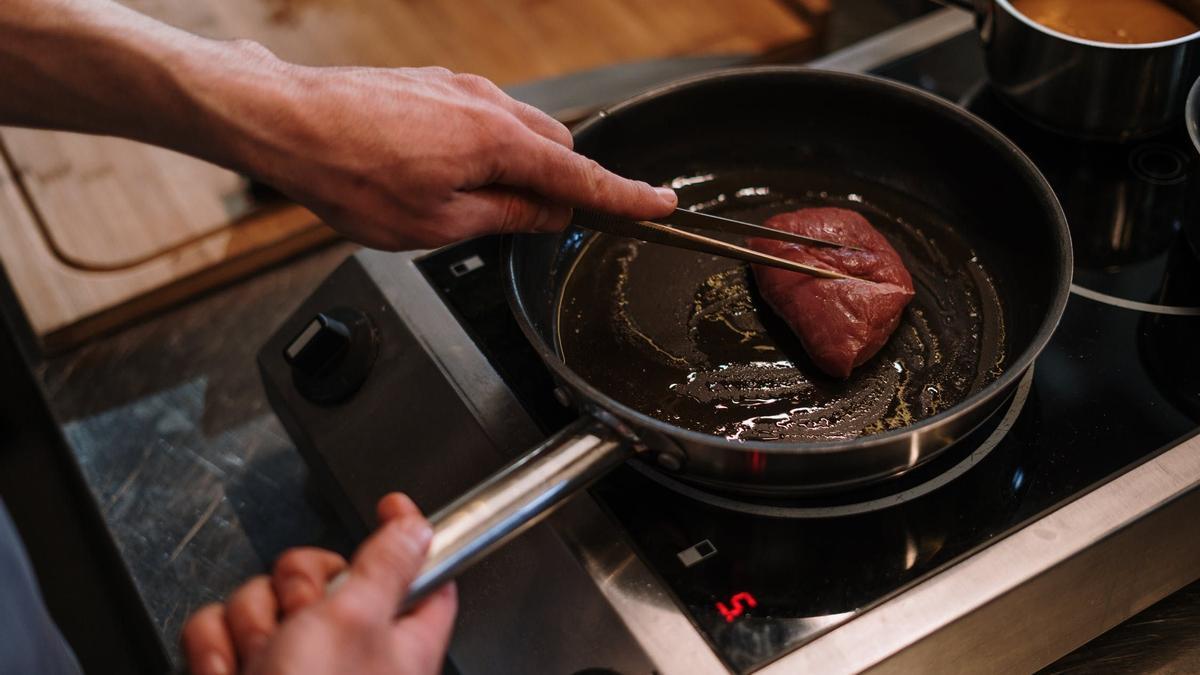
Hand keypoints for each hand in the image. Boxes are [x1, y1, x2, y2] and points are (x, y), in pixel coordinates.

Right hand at [181, 493, 454, 674]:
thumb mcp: (359, 621)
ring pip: (258, 597)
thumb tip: (418, 525)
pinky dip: (216, 652)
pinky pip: (215, 629)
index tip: (388, 505)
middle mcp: (344, 646)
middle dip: (294, 589)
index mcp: (395, 632)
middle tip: (299, 619)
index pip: (415, 570)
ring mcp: (287, 662)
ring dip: (251, 627)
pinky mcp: (239, 673)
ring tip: (262, 666)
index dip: (402, 532)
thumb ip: (388, 564)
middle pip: (315, 571)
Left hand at [208, 50, 677, 249]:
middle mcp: (488, 104)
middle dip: (563, 188)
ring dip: (520, 169)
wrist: (285, 121)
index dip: (625, 197)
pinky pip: (486, 117)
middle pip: (557, 149)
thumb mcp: (435, 223)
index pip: (581, 177)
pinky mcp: (435, 84)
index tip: (660, 206)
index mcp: (497, 142)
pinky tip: (450, 174)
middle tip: (540, 228)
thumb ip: (504, 216)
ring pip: (521, 131)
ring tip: (476, 205)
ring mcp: (461, 88)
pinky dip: (490, 149)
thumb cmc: (350, 176)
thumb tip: (547, 216)